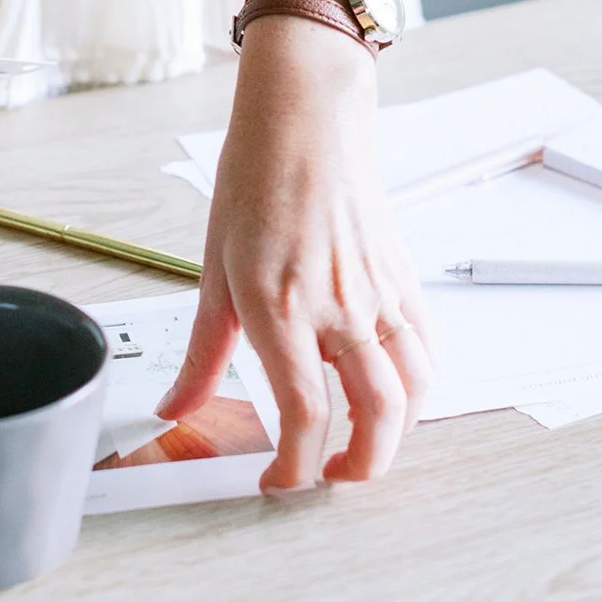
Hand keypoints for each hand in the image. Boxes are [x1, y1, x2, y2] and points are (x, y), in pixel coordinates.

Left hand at [157, 17, 431, 489]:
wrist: (306, 120)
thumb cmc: (257, 179)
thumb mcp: (214, 272)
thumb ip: (201, 353)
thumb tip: (177, 405)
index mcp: (282, 308)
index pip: (306, 416)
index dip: (296, 468)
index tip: (278, 481)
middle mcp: (339, 308)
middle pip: (378, 419)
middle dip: (359, 468)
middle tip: (330, 476)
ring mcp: (378, 294)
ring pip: (414, 391)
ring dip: (396, 435)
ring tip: (364, 446)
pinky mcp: (402, 279)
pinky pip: (425, 349)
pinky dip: (417, 386)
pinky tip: (392, 391)